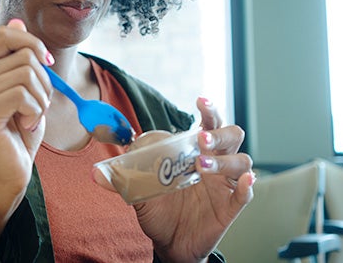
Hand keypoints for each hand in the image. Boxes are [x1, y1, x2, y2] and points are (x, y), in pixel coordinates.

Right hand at [0, 18, 52, 237]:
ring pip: (24, 74)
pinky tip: (26, 125)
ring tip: (32, 116)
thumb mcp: (29, 89)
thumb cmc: (22, 131)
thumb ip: (21, 57)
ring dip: (41, 98)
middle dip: (44, 81)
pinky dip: (34, 110)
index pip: (4, 34)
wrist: (14, 169)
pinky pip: (20, 94)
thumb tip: (16, 18)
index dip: (32, 42)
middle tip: (39, 105)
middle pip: (23, 55)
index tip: (46, 63)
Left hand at [107, 97, 253, 262]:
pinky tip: (243, 182)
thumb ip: (121, 179)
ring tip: (201, 165)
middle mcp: (215, 163)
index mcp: (194, 152)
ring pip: (241, 161)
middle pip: (232, 135)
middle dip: (218, 132)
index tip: (200, 100)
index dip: (209, 110)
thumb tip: (95, 174)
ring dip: (224, 159)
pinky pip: (245, 194)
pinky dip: (247, 186)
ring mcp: (224, 185)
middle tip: (200, 138)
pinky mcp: (230, 207)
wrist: (168, 242)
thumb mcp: (139, 191)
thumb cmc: (159, 209)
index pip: (209, 123)